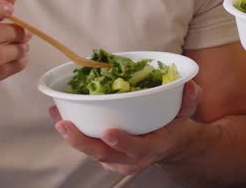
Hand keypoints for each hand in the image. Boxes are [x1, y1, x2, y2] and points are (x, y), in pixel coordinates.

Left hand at [51, 81, 203, 175]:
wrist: (168, 147)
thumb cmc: (173, 127)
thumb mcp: (186, 113)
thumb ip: (189, 100)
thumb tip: (189, 85)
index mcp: (152, 148)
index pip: (138, 149)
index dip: (123, 142)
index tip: (108, 132)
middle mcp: (131, 158)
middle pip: (104, 154)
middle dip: (82, 141)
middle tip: (65, 125)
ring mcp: (116, 159)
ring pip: (91, 150)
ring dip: (71, 134)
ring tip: (56, 115)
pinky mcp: (105, 154)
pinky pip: (86, 144)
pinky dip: (72, 130)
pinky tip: (59, 114)